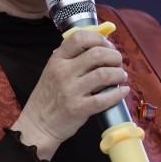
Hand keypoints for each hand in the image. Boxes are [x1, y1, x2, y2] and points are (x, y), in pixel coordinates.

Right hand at [12, 29, 129, 158]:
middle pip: (97, 54)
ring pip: (104, 74)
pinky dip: (118, 94)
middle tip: (117, 63)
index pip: (80, 37)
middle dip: (114, 56)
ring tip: (120, 76)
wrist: (37, 124)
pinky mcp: (78, 108)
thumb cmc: (49, 96)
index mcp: (57, 59)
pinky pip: (104, 98)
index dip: (99, 39)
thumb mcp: (53, 70)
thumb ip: (72, 59)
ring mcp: (70, 90)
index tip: (108, 46)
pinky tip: (122, 91)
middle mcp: (63, 72)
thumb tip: (103, 48)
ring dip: (118, 74)